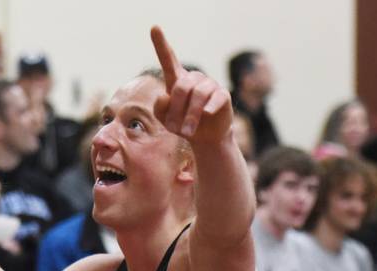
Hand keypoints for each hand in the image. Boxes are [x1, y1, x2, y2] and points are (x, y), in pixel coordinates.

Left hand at [150, 26, 231, 142]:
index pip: (168, 59)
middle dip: (175, 109)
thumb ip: (159, 108)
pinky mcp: (222, 95)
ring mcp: (209, 85)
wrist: (204, 137)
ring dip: (190, 115)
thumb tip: (163, 96)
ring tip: (186, 132)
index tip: (154, 28)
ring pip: (197, 94)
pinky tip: (206, 114)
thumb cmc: (182, 124)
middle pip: (181, 86)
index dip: (161, 44)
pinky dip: (209, 107)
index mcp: (177, 80)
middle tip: (173, 129)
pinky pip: (215, 98)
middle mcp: (193, 78)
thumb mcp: (165, 119)